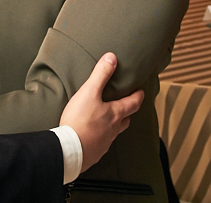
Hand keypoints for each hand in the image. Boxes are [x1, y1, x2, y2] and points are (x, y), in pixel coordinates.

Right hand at [60, 52, 143, 171]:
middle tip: (127, 106)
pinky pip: (101, 144)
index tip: (141, 92)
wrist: (69, 150)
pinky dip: (100, 138)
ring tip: (109, 121)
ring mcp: (105, 143)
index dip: (138, 96)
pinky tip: (93, 136)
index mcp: (115, 114)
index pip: (133, 103)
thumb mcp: (89, 92)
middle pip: (126, 120)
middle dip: (128, 112)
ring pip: (114, 132)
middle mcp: (113, 129)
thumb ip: (101, 74)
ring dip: (114, 126)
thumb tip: (112, 58)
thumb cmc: (80, 120)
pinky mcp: (94, 153)